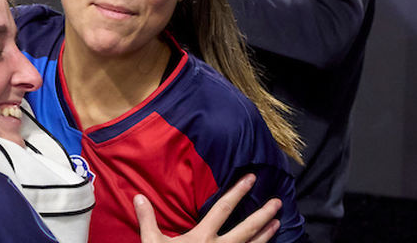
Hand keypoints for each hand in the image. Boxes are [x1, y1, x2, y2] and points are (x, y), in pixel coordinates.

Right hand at [138, 174, 280, 242]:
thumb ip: (147, 219)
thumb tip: (139, 197)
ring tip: (278, 222)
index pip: (223, 209)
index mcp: (202, 237)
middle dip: (263, 214)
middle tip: (277, 202)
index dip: (237, 192)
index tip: (251, 179)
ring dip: (267, 234)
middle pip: (246, 228)